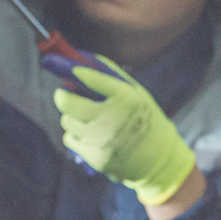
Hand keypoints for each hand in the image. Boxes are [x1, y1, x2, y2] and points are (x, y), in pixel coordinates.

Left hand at [52, 58, 196, 206]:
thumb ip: (110, 76)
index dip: (75, 71)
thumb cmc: (143, 118)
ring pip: (66, 120)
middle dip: (62, 95)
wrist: (158, 158)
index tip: (71, 70)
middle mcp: (112, 118)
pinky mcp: (95, 157)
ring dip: (71, 116)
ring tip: (85, 117)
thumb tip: (80, 60)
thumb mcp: (136, 93)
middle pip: (66, 102)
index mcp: (126, 98)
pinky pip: (69, 138)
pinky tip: (90, 134)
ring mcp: (102, 139)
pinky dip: (76, 135)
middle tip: (64, 93)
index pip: (90, 78)